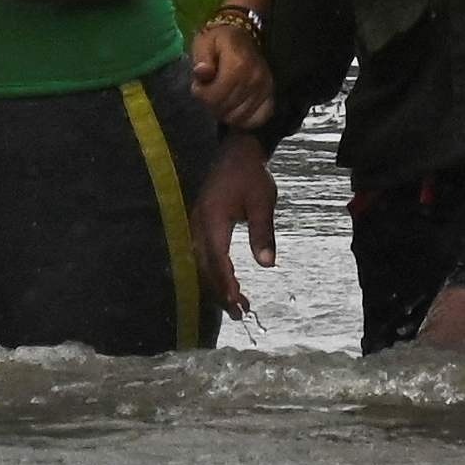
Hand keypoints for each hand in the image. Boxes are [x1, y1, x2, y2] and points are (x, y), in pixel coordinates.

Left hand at [185, 13, 273, 126]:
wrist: (244, 35)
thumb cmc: (220, 40)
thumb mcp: (205, 43)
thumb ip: (202, 59)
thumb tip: (201, 72)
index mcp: (237, 64)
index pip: (215, 96)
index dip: (202, 95)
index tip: (198, 86)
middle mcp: (254, 79)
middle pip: (226, 108)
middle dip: (211, 104)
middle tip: (208, 92)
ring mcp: (265, 89)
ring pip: (239, 117)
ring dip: (225, 113)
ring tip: (221, 99)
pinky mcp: (271, 96)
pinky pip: (258, 119)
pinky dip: (244, 119)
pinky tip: (235, 109)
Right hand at [187, 135, 275, 317]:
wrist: (236, 152)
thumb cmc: (251, 175)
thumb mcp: (262, 203)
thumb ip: (263, 234)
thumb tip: (268, 265)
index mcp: (212, 220)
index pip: (217, 260)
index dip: (226, 284)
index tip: (237, 303)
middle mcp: (198, 225)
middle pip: (206, 267)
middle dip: (221, 291)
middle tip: (240, 313)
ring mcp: (197, 224)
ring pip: (203, 263)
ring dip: (218, 284)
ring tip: (237, 303)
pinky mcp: (201, 224)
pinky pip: (204, 253)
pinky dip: (215, 271)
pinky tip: (228, 281)